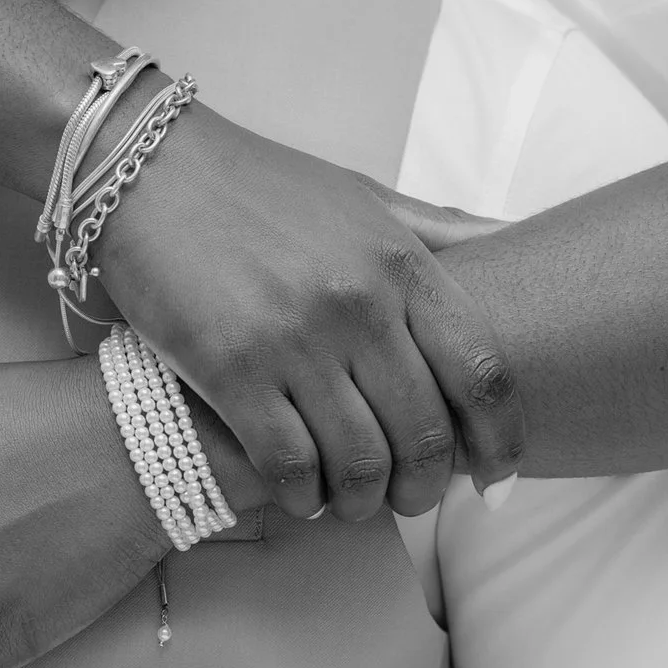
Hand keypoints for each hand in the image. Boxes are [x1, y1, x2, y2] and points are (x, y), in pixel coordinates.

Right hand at [96, 102, 522, 521]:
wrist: (148, 166)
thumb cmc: (262, 185)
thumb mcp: (365, 196)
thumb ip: (442, 229)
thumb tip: (519, 238)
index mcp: (400, 261)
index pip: (483, 373)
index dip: (501, 441)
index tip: (496, 476)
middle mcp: (359, 303)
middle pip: (425, 433)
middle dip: (426, 486)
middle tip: (410, 497)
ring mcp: (295, 339)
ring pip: (361, 463)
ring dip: (364, 500)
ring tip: (353, 499)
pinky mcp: (231, 370)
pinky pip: (289, 466)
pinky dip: (304, 497)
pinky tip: (300, 493)